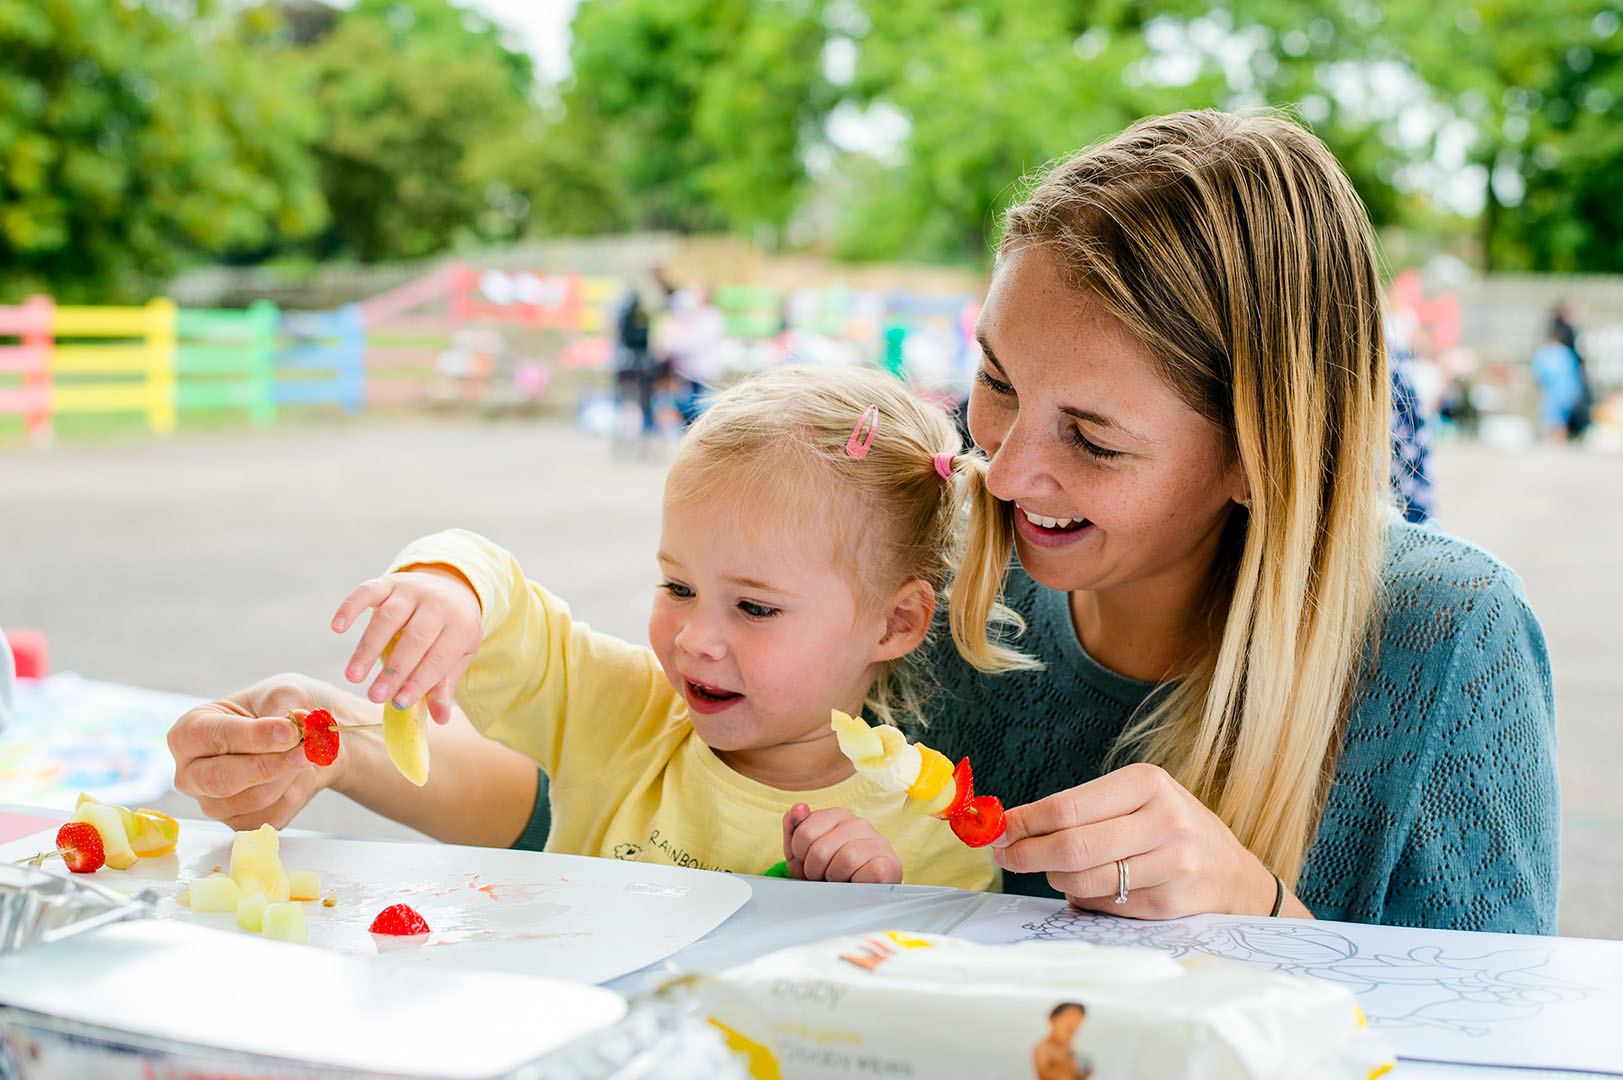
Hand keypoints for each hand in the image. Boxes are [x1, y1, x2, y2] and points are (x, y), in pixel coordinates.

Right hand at [168, 673, 341, 830]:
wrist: (307, 737)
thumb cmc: (284, 707)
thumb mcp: (284, 694)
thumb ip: (285, 711)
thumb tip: (295, 728)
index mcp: (189, 733)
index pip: (214, 737)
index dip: (255, 736)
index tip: (291, 730)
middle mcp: (191, 773)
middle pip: (221, 780)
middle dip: (271, 765)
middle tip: (307, 750)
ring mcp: (213, 803)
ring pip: (254, 799)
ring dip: (291, 777)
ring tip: (307, 754)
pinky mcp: (240, 823)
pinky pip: (272, 817)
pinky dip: (297, 793)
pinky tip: (299, 774)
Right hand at [331, 566, 481, 723]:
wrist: (452, 587)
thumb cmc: (452, 631)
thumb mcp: (459, 656)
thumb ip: (445, 686)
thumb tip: (440, 719)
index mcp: (460, 626)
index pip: (438, 658)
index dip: (419, 682)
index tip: (399, 704)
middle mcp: (437, 604)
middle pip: (415, 639)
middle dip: (394, 670)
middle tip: (374, 696)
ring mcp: (412, 590)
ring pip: (388, 618)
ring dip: (368, 648)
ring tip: (353, 676)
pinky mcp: (389, 581)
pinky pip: (367, 591)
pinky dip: (350, 607)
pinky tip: (337, 628)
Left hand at [781, 803, 902, 883]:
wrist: (861, 897)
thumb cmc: (831, 873)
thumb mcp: (804, 853)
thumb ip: (794, 829)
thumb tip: (799, 807)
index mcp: (837, 816)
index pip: (805, 833)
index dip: (801, 856)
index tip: (811, 864)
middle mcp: (859, 823)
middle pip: (820, 849)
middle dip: (816, 871)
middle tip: (824, 876)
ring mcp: (877, 842)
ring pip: (845, 859)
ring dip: (836, 878)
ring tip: (840, 881)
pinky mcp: (890, 863)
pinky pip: (868, 872)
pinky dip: (857, 884)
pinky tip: (857, 883)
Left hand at [992, 763, 1282, 918]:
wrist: (1233, 874)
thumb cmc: (1169, 827)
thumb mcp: (1137, 799)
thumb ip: (1081, 809)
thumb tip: (1011, 827)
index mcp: (1148, 782)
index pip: (1068, 807)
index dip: (1024, 822)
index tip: (996, 829)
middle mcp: (1165, 820)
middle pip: (1073, 847)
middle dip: (1027, 855)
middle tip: (1004, 857)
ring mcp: (1173, 864)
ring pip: (1085, 880)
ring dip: (1056, 879)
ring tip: (1054, 870)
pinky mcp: (1173, 903)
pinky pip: (1106, 905)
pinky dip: (1086, 898)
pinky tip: (1091, 887)